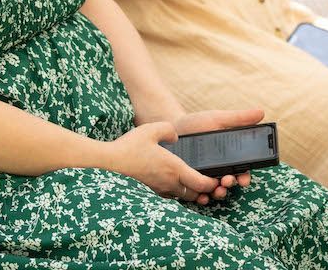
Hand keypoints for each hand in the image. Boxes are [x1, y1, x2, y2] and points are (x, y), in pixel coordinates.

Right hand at [103, 122, 218, 204]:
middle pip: (195, 194)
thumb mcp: (152, 129)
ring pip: (183, 197)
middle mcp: (169, 182)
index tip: (217, 177)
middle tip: (209, 182)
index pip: (201, 184)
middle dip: (205, 191)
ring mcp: (160, 188)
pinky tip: (175, 182)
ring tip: (195, 183)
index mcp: (174, 168)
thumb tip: (176, 136)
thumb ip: (168, 130)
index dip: (212, 184)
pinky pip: (171, 196)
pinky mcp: (151, 190)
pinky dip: (178, 193)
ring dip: (192, 193)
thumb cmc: (131, 146)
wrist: (110, 162)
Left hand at [174, 108, 262, 199]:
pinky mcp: (190, 181)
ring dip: (219, 193)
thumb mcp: (218, 119)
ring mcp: (204, 177)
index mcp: (229, 158)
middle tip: (227, 181)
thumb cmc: (198, 123)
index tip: (244, 179)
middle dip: (231, 185)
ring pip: (215, 190)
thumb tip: (262, 112)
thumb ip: (239, 118)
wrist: (173, 127)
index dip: (245, 177)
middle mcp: (219, 170)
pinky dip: (201, 198)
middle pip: (229, 182)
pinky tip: (201, 197)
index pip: (241, 171)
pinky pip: (197, 193)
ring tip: (217, 190)